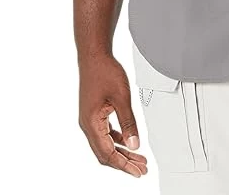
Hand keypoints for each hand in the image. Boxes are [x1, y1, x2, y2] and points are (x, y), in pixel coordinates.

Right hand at [78, 52, 148, 176]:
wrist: (94, 56)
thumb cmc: (104, 71)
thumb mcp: (121, 98)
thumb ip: (129, 123)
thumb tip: (135, 144)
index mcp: (91, 124)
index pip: (108, 153)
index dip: (124, 165)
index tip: (137, 172)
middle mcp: (88, 125)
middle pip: (105, 153)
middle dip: (124, 162)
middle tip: (141, 169)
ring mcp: (90, 119)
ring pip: (106, 144)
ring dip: (122, 152)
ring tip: (138, 158)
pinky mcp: (94, 113)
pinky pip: (105, 133)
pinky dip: (117, 140)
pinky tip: (127, 142)